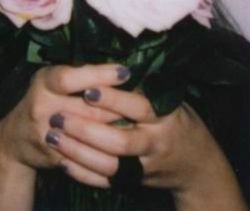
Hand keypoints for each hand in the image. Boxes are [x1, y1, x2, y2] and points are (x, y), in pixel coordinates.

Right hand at [0, 64, 128, 173]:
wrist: (15, 138)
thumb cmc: (44, 98)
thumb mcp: (52, 78)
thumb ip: (79, 74)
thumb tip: (119, 70)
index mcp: (43, 82)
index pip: (70, 78)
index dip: (98, 75)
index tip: (124, 72)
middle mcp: (41, 107)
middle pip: (87, 110)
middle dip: (117, 108)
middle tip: (141, 105)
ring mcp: (46, 135)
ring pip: (90, 136)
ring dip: (116, 131)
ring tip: (138, 126)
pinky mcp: (53, 158)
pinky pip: (85, 160)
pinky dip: (106, 155)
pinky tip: (124, 152)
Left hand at [46, 86, 247, 208]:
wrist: (196, 164)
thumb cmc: (175, 120)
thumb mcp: (169, 99)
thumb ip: (143, 88)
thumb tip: (110, 67)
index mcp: (165, 116)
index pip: (139, 106)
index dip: (113, 99)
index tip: (88, 90)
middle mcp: (156, 142)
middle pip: (121, 140)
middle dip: (87, 129)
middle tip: (58, 116)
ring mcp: (146, 166)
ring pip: (111, 165)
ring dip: (79, 152)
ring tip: (54, 137)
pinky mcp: (136, 182)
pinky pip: (107, 181)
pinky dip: (84, 174)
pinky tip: (62, 162)